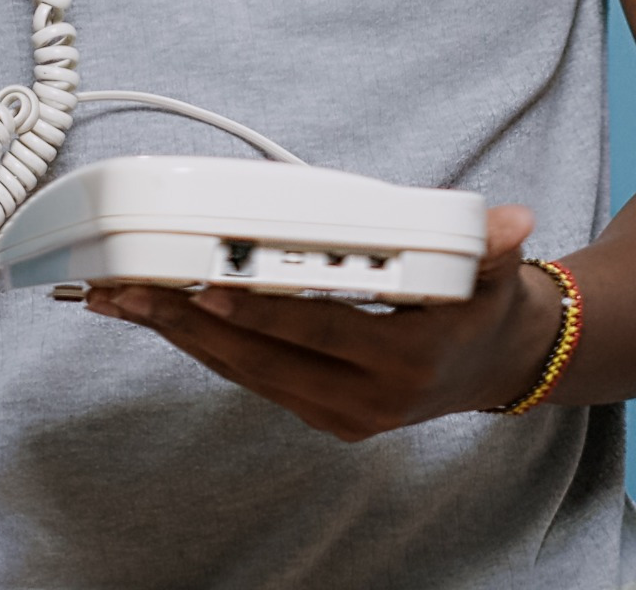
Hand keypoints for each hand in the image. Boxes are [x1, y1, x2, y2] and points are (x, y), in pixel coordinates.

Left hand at [80, 204, 569, 440]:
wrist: (500, 366)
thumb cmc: (486, 308)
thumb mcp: (497, 269)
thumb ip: (491, 244)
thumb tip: (509, 222)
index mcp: (406, 361)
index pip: (319, 330)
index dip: (261, 308)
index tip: (207, 284)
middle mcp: (367, 399)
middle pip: (261, 359)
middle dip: (189, 322)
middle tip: (132, 291)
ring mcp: (339, 414)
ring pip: (245, 373)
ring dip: (182, 337)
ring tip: (126, 303)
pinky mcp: (320, 414)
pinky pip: (252, 379)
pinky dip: (206, 347)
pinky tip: (166, 320)